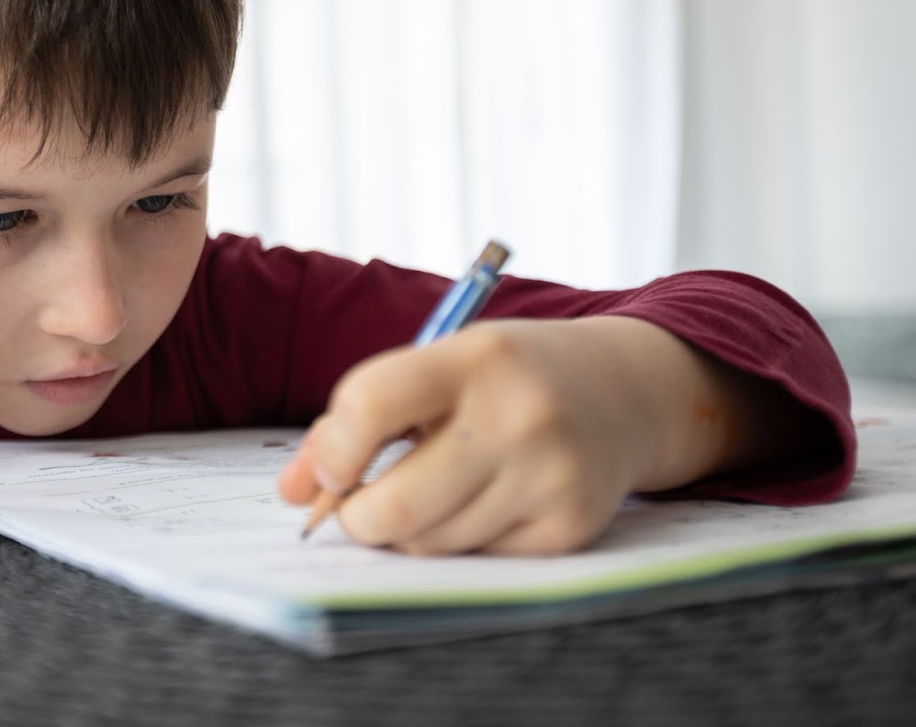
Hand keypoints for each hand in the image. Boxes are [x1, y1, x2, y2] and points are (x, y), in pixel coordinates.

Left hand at [278, 317, 726, 554]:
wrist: (626, 392)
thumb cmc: (502, 380)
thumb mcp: (435, 371)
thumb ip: (354, 422)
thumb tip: (292, 493)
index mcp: (472, 357)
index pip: (370, 404)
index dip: (333, 451)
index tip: (333, 470)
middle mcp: (518, 415)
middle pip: (396, 505)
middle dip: (359, 519)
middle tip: (361, 507)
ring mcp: (550, 476)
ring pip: (430, 544)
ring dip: (409, 533)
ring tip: (430, 494)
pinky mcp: (570, 527)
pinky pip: (475, 560)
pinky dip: (459, 544)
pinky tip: (482, 505)